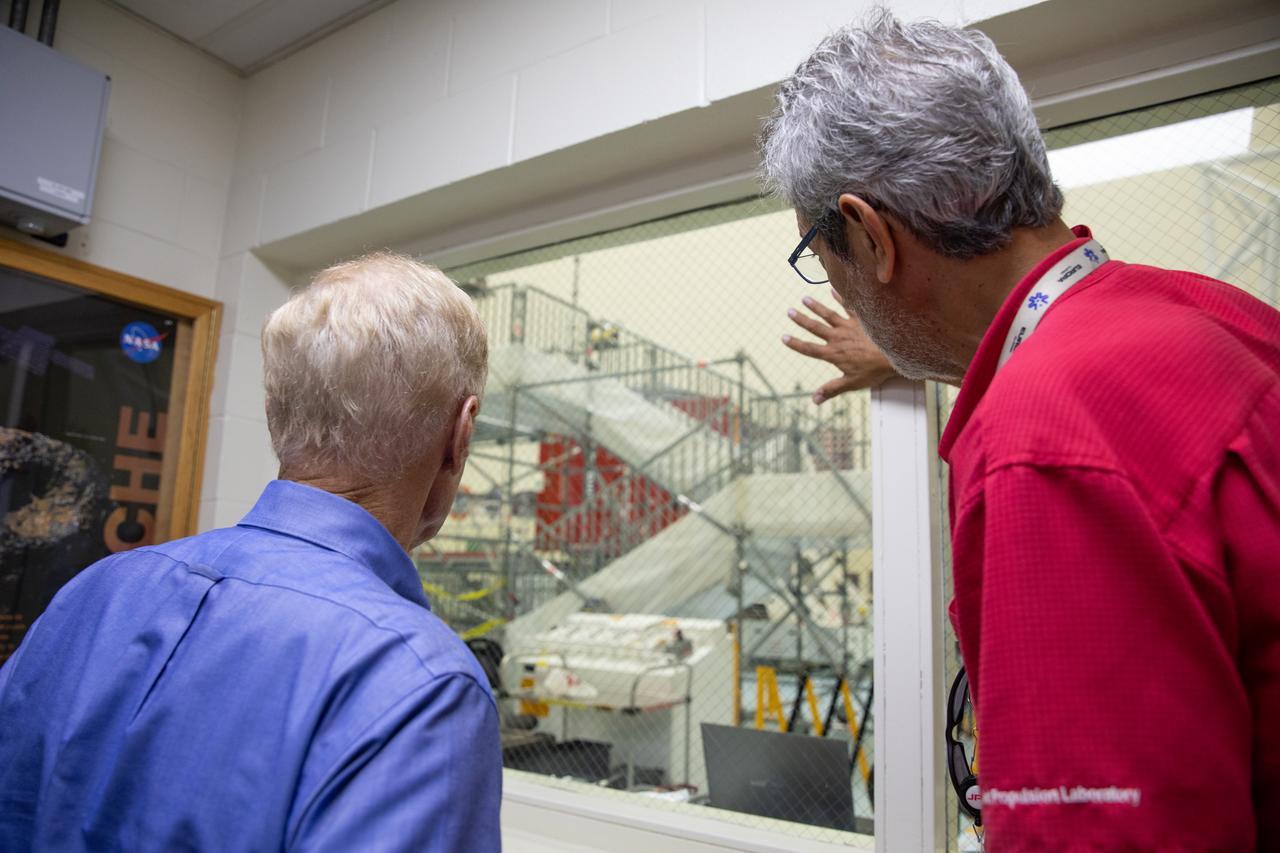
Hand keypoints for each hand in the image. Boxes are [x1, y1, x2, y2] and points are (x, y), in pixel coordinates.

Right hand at [782, 290, 896, 402]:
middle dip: (801, 320)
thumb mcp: (851, 383)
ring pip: (828, 314)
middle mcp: (837, 337)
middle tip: (789, 311)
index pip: (809, 349)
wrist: (894, 354)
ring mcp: (849, 326)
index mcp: (833, 353)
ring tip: (805, 299)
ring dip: (816, 306)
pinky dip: (840, 297)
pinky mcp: (861, 319)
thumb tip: (814, 400)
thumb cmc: (874, 371)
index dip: (795, 344)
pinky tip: (832, 289)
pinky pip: (849, 306)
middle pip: (815, 327)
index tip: (783, 337)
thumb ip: (832, 389)